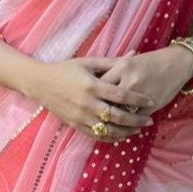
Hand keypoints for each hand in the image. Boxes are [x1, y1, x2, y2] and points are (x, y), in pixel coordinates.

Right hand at [24, 56, 154, 142]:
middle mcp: (88, 103)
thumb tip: (134, 53)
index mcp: (93, 85)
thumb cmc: (66, 69)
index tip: (152, 101)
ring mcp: (81, 117)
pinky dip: (112, 138)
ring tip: (139, 129)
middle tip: (150, 120)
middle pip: (118, 116)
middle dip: (137, 120)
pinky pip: (97, 136)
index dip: (139, 99)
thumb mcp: (89, 62)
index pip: (122, 95)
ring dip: (127, 131)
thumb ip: (113, 61)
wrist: (40, 84)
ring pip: (109, 130)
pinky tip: (122, 135)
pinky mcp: (76, 125)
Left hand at [98, 47, 192, 115]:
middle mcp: (130, 81)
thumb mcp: (130, 62)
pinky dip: (129, 124)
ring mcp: (140, 95)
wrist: (177, 63)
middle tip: (96, 114)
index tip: (91, 99)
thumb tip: (96, 85)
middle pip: (108, 100)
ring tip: (109, 123)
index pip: (101, 84)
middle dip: (101, 110)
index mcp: (122, 67)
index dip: (94, 94)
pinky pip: (134, 119)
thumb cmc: (151, 62)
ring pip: (120, 113)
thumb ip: (112, 71)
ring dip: (114, 121)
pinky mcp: (150, 106)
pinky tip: (124, 126)